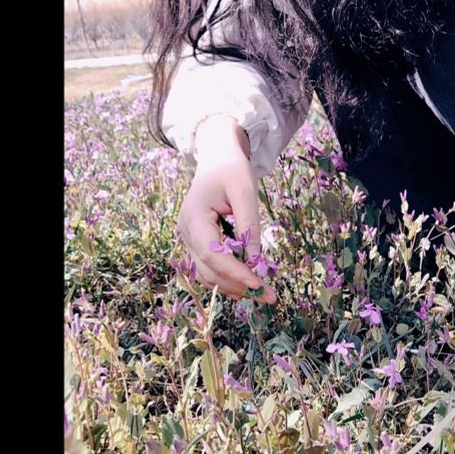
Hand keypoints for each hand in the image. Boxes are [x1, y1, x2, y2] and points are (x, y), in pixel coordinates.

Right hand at [176, 115, 276, 303]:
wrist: (217, 157)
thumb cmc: (231, 169)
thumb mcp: (245, 191)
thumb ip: (249, 226)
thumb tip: (256, 262)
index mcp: (193, 216)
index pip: (212, 254)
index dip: (235, 272)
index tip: (259, 284)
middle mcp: (185, 232)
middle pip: (208, 270)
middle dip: (238, 285)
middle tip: (269, 296)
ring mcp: (188, 239)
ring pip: (206, 274)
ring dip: (232, 286)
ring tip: (262, 293)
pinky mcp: (197, 242)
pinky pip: (208, 268)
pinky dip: (226, 278)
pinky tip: (247, 284)